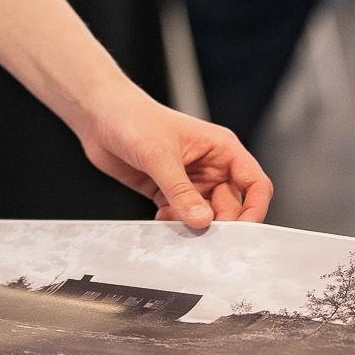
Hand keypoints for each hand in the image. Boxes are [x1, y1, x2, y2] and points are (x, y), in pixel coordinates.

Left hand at [79, 88, 271, 228]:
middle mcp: (210, 166)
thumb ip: (181, 191)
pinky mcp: (168, 191)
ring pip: (205, 215)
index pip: (255, 183)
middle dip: (219, 224)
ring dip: (194, 227)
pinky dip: (175, 225)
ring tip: (177, 227)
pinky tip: (160, 220)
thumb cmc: (134, 118)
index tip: (243, 231)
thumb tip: (202, 220)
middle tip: (203, 238)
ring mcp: (189, 180)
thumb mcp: (160, 155)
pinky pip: (181, 217)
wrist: (99, 116)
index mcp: (221, 149)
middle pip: (230, 206)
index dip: (255, 209)